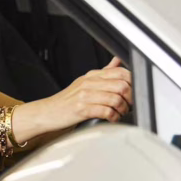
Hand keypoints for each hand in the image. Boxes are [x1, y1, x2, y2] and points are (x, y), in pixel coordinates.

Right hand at [0, 58, 132, 151]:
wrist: (46, 113)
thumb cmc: (66, 101)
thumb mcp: (85, 82)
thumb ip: (103, 72)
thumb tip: (117, 61)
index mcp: (92, 75)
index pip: (120, 72)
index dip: (132, 83)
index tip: (133, 93)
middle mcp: (89, 83)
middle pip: (121, 85)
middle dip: (130, 98)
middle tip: (129, 106)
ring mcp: (85, 95)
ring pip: (116, 98)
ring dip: (123, 110)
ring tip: (120, 114)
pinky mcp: (81, 109)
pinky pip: (105, 111)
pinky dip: (113, 117)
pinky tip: (111, 119)